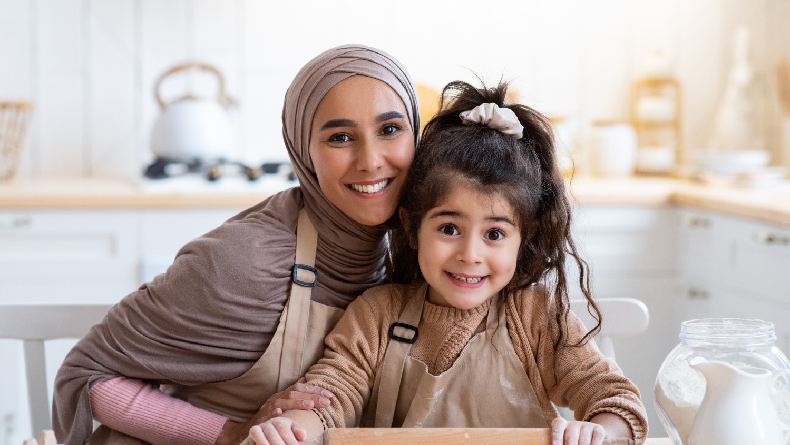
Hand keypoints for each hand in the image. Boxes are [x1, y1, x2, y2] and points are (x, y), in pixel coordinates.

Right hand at [216, 378, 332, 444]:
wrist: (252, 428)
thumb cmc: (270, 414)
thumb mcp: (282, 402)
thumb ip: (294, 392)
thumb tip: (305, 379)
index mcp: (283, 394)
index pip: (301, 387)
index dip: (315, 390)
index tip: (329, 394)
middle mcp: (277, 398)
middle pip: (295, 393)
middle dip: (312, 396)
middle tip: (327, 401)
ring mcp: (269, 408)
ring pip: (284, 402)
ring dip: (297, 403)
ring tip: (310, 405)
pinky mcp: (262, 418)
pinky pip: (269, 415)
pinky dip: (275, 413)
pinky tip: (281, 413)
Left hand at [551, 416, 606, 444]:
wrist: (591, 436)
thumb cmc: (573, 441)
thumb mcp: (565, 440)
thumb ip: (562, 443)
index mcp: (562, 424)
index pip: (558, 426)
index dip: (556, 437)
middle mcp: (574, 423)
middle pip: (571, 437)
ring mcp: (586, 425)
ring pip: (584, 441)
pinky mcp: (598, 429)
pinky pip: (596, 438)